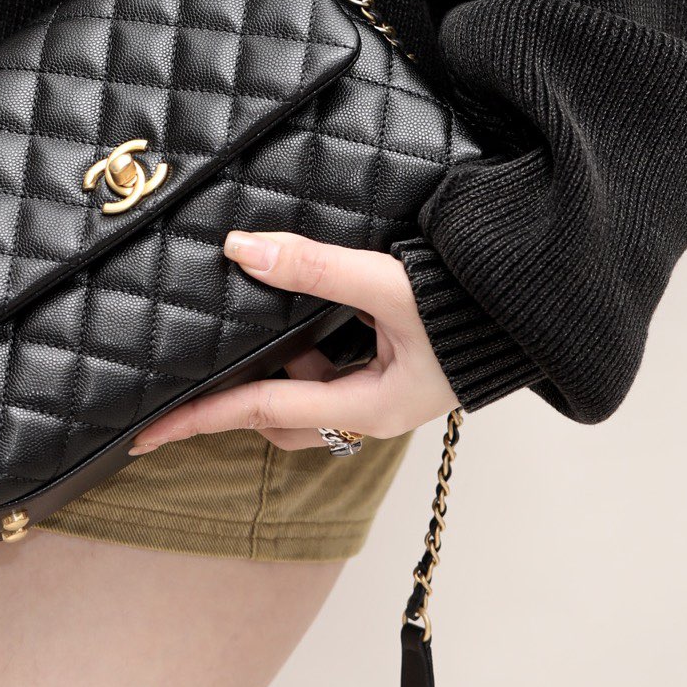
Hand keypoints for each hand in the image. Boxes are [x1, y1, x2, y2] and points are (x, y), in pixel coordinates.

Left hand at [129, 231, 457, 455]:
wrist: (543, 306)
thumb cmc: (474, 308)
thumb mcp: (390, 285)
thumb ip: (315, 267)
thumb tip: (238, 250)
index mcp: (369, 408)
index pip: (260, 411)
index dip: (198, 419)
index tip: (144, 436)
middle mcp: (372, 412)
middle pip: (279, 418)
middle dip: (235, 398)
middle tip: (188, 372)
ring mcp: (385, 395)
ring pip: (306, 395)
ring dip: (279, 367)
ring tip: (259, 316)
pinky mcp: (395, 372)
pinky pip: (332, 373)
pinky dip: (308, 350)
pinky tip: (308, 309)